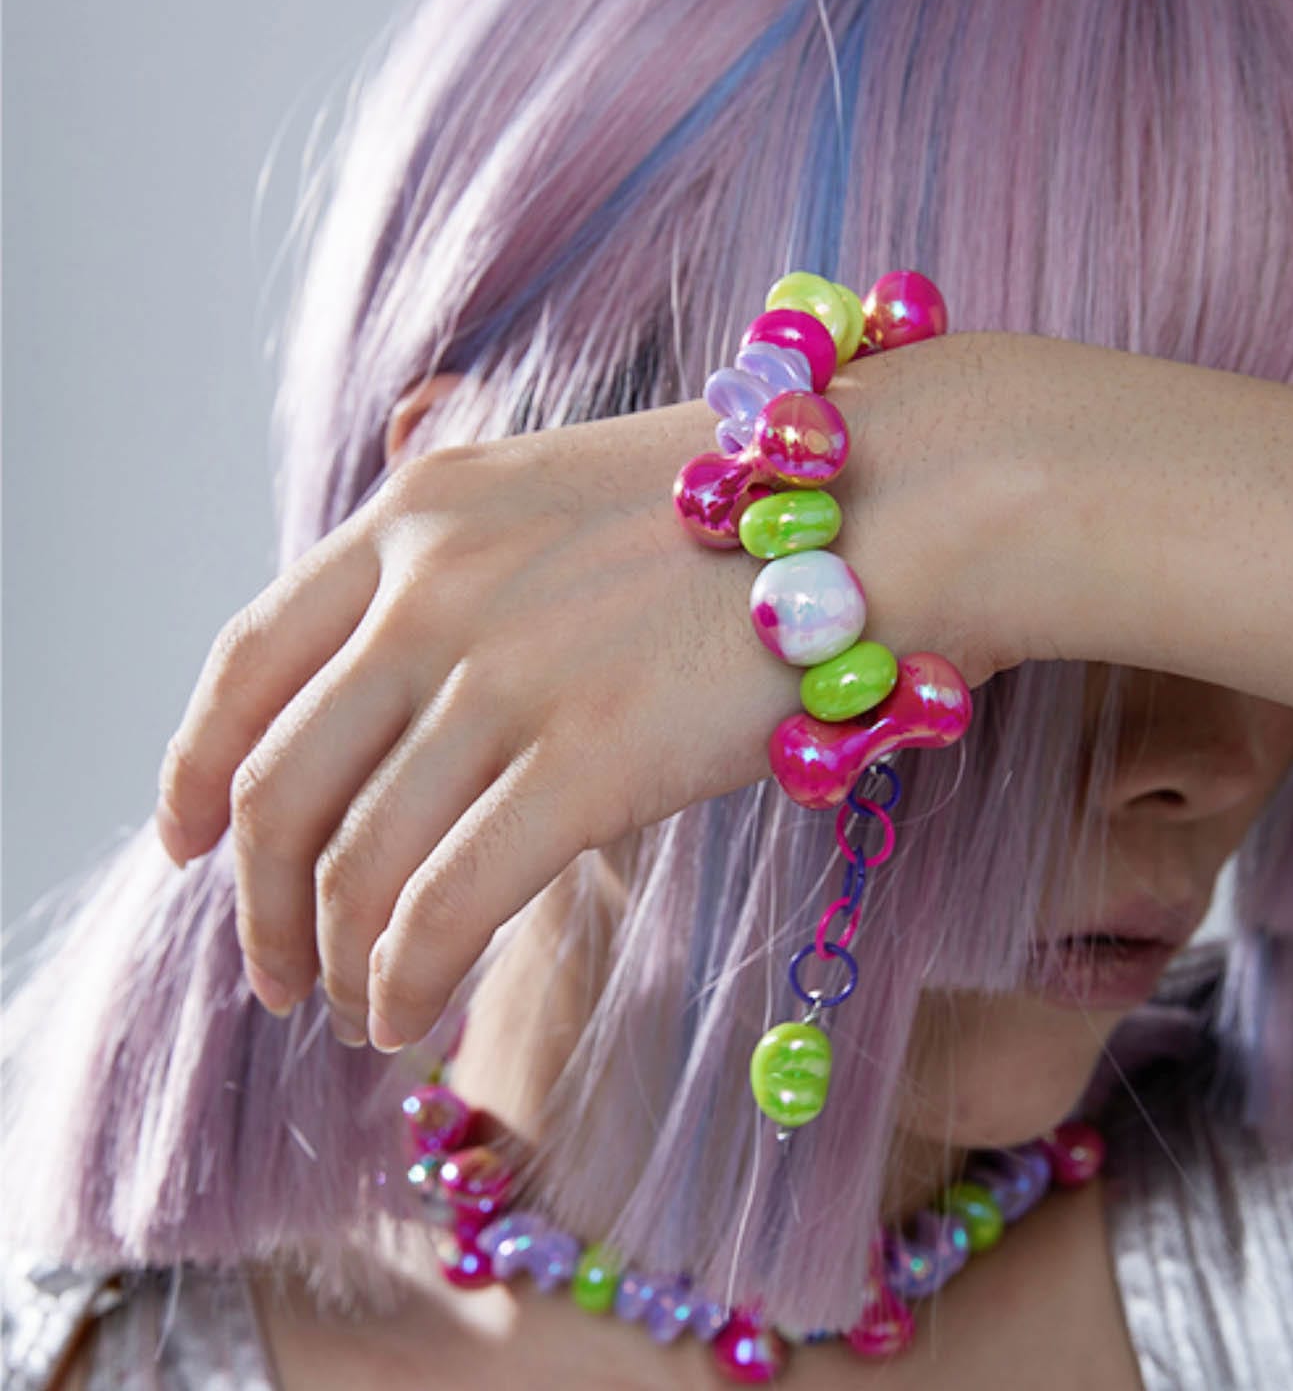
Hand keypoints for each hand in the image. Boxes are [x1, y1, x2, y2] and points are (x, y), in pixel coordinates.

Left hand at [153, 334, 1033, 1051]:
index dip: (191, 768)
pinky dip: (403, 979)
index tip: (189, 844)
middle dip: (258, 903)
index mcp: (415, 515)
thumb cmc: (740, 509)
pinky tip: (407, 1015)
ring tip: (354, 1009)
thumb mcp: (558, 495)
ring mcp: (504, 675)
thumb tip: (392, 684)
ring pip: (354, 862)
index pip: (245, 663)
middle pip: (277, 784)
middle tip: (276, 968)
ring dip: (333, 958)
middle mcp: (433, 589)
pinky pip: (441, 907)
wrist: (884, 496)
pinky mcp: (588, 761)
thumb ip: (457, 564)